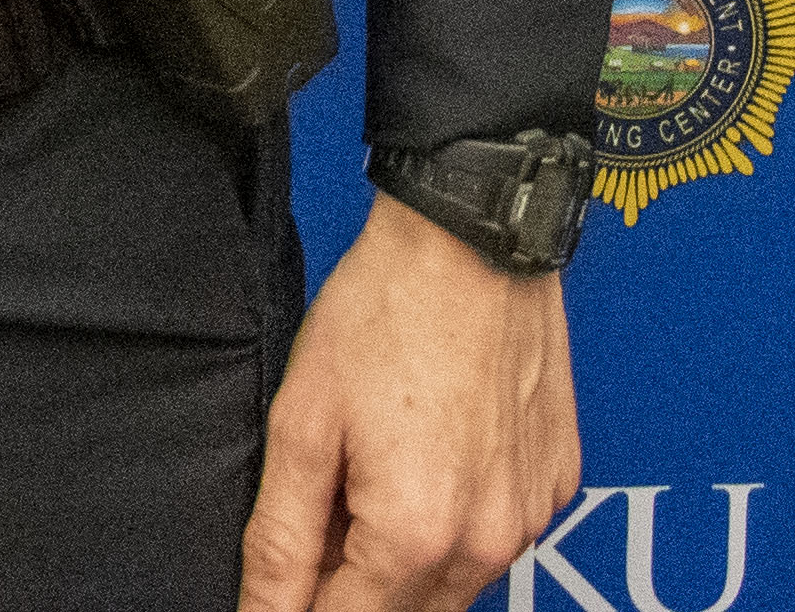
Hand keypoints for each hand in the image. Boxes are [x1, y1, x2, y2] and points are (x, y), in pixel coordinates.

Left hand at [236, 192, 580, 611]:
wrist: (471, 243)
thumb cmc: (381, 315)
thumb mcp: (302, 424)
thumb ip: (283, 537)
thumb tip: (263, 611)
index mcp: (417, 536)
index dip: (296, 610)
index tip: (273, 591)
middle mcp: (488, 545)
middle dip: (348, 588)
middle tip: (318, 514)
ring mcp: (530, 520)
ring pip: (454, 585)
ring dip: (401, 560)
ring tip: (364, 471)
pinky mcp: (555, 488)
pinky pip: (495, 538)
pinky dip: (452, 524)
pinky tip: (421, 457)